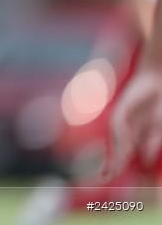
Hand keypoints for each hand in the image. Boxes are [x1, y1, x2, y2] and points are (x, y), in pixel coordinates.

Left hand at [102, 65, 161, 179]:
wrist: (158, 82)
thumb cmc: (159, 105)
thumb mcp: (158, 128)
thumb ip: (152, 142)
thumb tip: (146, 160)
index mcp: (133, 133)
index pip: (120, 152)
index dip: (112, 165)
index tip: (104, 177)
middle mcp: (124, 127)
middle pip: (115, 147)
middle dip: (111, 162)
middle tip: (104, 177)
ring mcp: (122, 117)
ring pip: (116, 137)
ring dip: (116, 152)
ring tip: (113, 167)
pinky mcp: (122, 106)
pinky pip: (119, 122)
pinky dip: (121, 135)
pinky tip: (123, 145)